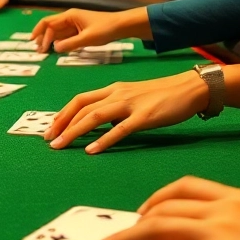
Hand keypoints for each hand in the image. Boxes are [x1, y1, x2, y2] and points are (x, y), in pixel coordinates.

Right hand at [30, 9, 121, 52]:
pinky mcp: (80, 30)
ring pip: (58, 33)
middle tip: (38, 52)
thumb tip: (55, 48)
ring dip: (50, 41)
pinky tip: (56, 50)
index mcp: (69, 16)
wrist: (121, 26)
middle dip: (43, 38)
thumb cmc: (105, 29)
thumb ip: (70, 44)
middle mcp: (69, 18)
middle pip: (51, 27)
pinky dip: (59, 43)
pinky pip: (66, 36)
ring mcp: (75, 24)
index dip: (40, 33)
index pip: (48, 23)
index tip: (36, 45)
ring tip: (44, 52)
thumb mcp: (87, 38)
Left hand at [43, 72, 208, 152]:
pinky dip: (103, 140)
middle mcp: (117, 94)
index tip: (51, 128)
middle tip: (48, 140)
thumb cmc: (164, 95)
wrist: (190, 88)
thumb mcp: (134, 97)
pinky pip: (120, 129)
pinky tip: (92, 150)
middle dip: (62, 124)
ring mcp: (130, 105)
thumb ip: (116, 109)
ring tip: (60, 145)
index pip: (80, 99)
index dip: (63, 113)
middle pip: (81, 107)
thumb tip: (100, 125)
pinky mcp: (145, 116)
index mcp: (113, 90)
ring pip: (95, 116)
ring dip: (74, 131)